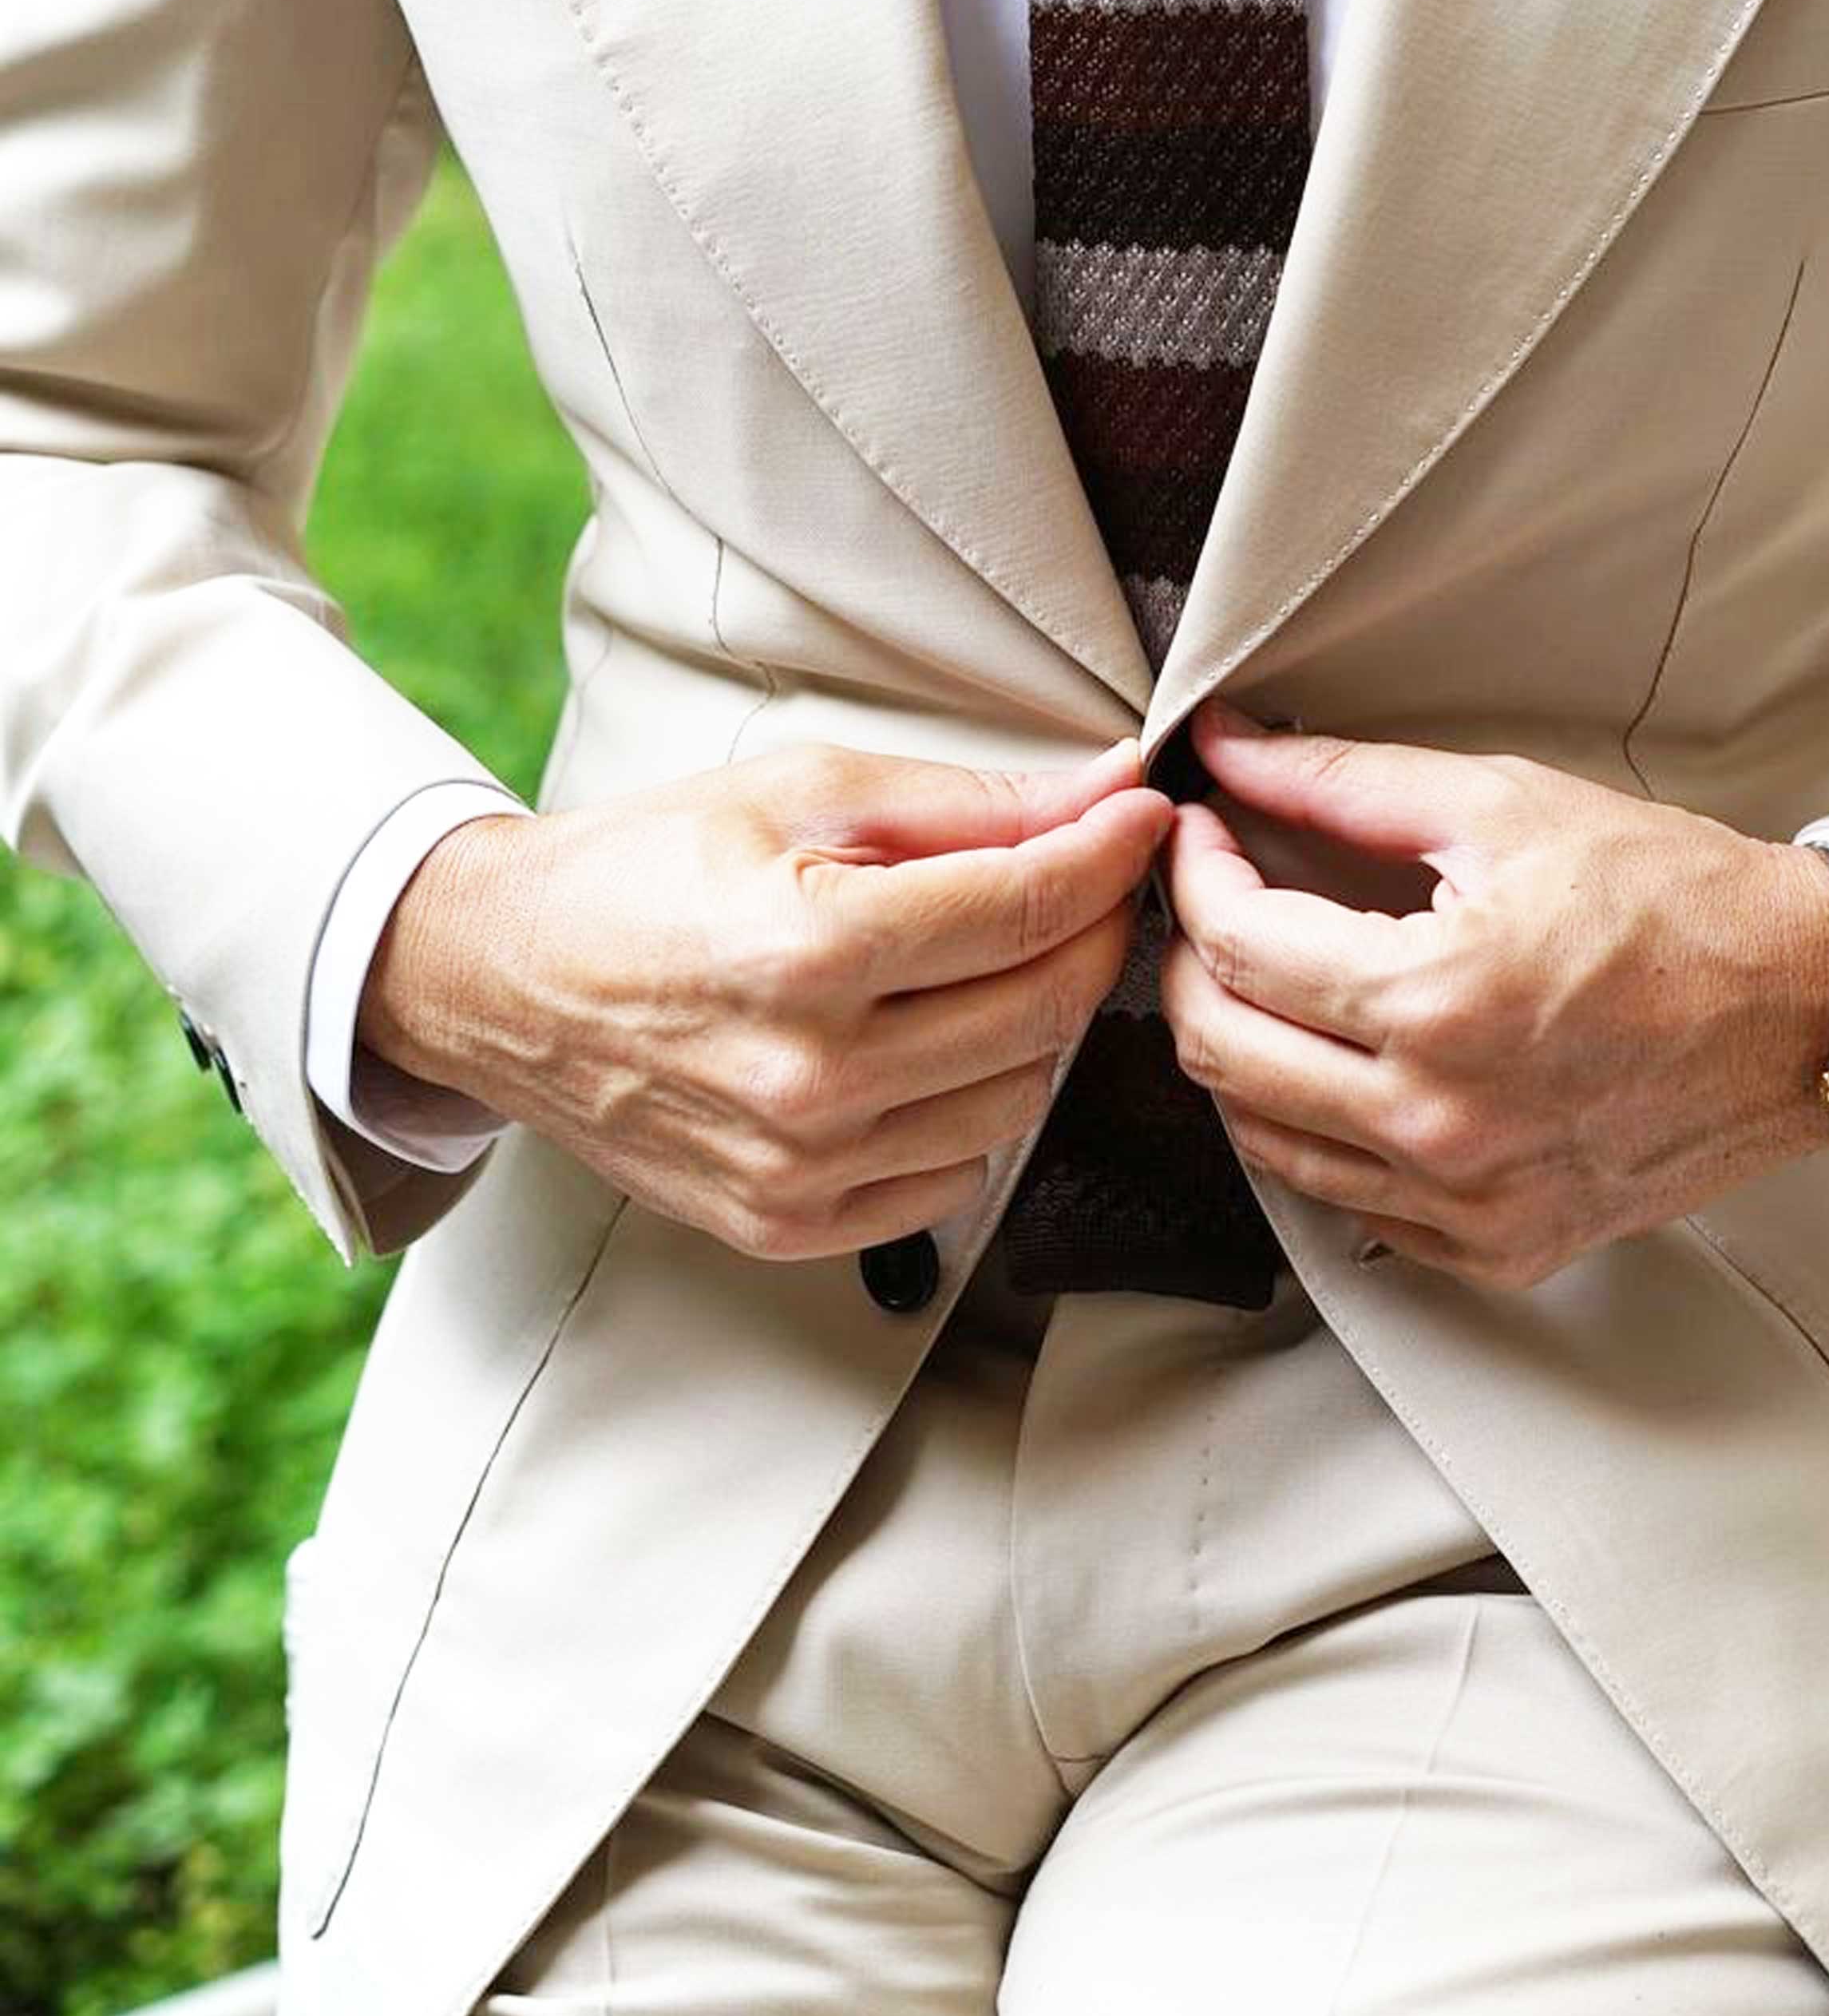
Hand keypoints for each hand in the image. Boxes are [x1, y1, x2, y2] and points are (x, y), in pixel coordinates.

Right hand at [359, 740, 1170, 1260]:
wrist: (502, 978)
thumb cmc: (644, 870)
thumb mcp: (798, 792)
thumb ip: (966, 802)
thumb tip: (1105, 792)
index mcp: (809, 949)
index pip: (1029, 907)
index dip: (1111, 853)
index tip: (1140, 818)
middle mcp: (809, 1074)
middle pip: (1043, 1009)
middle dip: (1090, 931)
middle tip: (1085, 880)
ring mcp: (799, 1165)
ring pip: (1016, 1099)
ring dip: (1035, 1022)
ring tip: (994, 959)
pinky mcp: (786, 1224)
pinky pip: (953, 1177)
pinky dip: (970, 1109)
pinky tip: (929, 1047)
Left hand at [1159, 706, 1828, 1291]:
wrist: (1807, 1010)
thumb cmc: (1674, 900)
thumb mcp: (1505, 806)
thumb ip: (1345, 783)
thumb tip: (1230, 749)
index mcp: (1436, 1002)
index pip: (1236, 948)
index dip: (1194, 876)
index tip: (1204, 836)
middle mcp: (1440, 1121)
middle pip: (1219, 1055)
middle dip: (1189, 965)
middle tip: (1218, 906)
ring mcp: (1467, 1201)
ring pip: (1264, 1141)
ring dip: (1243, 1051)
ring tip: (1275, 982)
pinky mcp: (1497, 1246)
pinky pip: (1350, 1202)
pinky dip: (1321, 1132)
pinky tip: (1350, 1066)